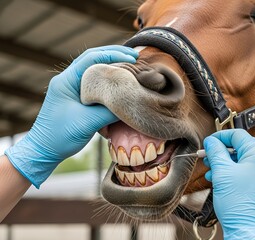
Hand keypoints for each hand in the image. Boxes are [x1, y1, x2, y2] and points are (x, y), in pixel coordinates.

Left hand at [5, 46, 137, 187]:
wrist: (44, 150)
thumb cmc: (61, 136)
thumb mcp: (88, 122)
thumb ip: (110, 110)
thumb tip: (131, 101)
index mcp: (66, 80)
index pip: (91, 58)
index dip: (114, 54)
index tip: (132, 58)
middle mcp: (68, 80)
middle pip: (93, 58)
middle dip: (115, 54)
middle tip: (136, 56)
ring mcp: (71, 88)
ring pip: (94, 69)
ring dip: (112, 65)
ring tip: (131, 65)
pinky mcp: (76, 97)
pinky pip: (94, 82)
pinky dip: (108, 79)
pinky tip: (119, 81)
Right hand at [203, 129, 254, 239]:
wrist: (249, 231)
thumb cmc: (239, 204)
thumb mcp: (222, 172)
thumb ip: (216, 152)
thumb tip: (212, 142)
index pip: (238, 135)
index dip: (219, 137)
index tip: (208, 143)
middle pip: (240, 148)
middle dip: (221, 153)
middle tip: (208, 159)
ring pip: (243, 161)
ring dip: (225, 164)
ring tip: (212, 173)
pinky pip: (248, 173)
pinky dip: (234, 174)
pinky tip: (221, 181)